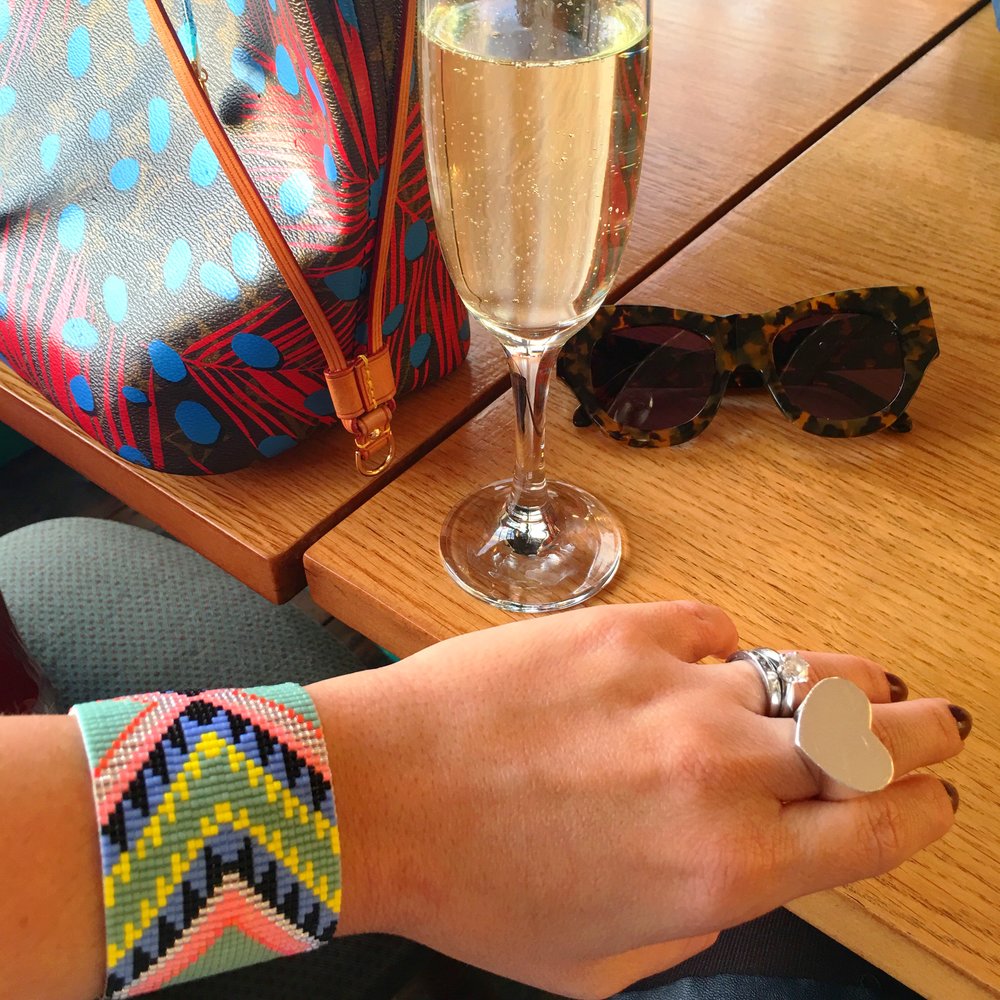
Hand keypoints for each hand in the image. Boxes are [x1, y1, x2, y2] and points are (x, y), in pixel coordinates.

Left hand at [312, 601, 964, 998]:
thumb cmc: (475, 890)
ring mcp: (676, 687)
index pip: (871, 834)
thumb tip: (736, 871)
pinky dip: (728, 646)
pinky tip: (721, 660)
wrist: (380, 794)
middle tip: (941, 724)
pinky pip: (713, 626)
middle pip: (866, 742)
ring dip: (856, 680)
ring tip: (877, 680)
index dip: (918, 814)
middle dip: (921, 734)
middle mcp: (720, 772)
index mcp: (726, 869)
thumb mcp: (600, 963)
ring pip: (807, 673)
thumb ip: (694, 920)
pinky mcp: (624, 628)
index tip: (936, 800)